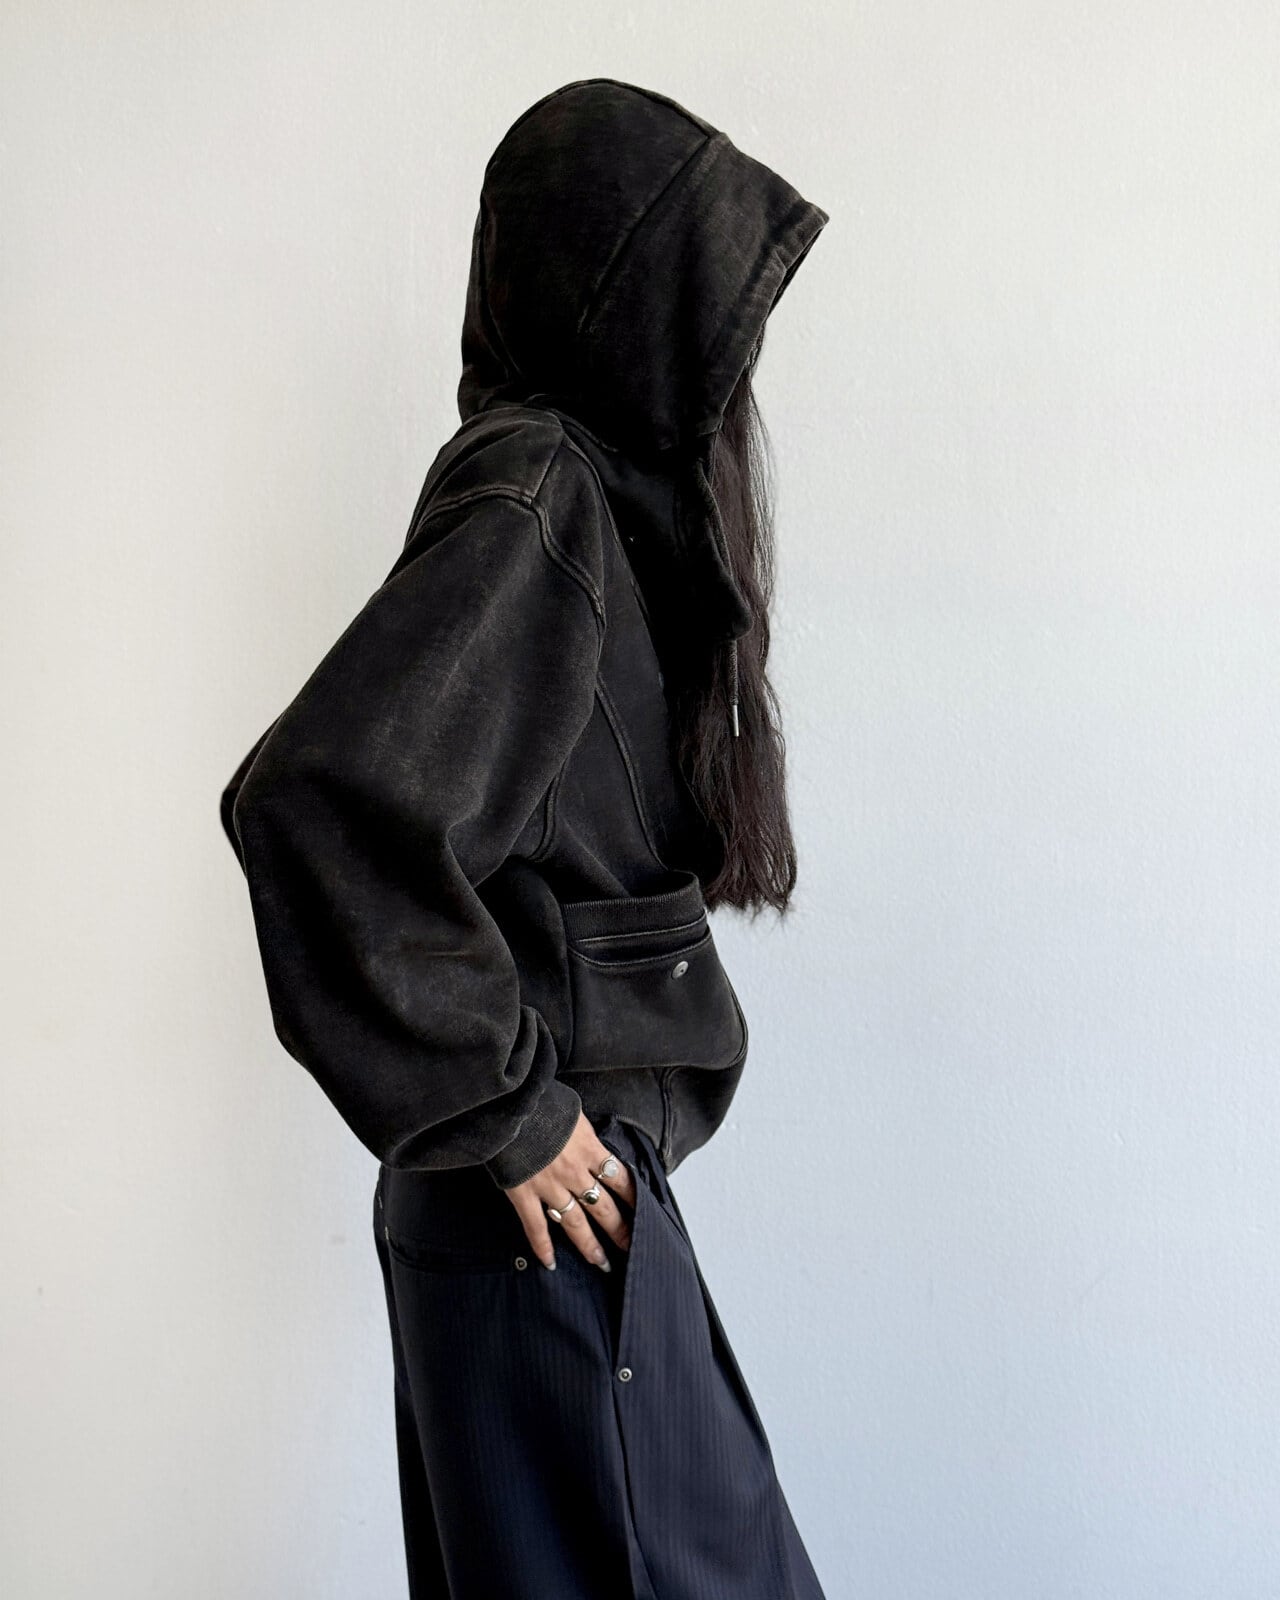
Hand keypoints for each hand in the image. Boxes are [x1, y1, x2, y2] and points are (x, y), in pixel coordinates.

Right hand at [503, 1111, 635, 1270]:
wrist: (510, 1106)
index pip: (620, 1179)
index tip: (646, 1211)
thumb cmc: (541, 1102)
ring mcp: (549, 1187)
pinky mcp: (523, 1195)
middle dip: (619, 1229)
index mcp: (589, 1149)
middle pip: (604, 1208)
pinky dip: (542, 1247)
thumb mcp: (574, 1111)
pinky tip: (550, 1263)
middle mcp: (574, 1173)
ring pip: (575, 1224)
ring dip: (590, 1246)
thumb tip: (590, 1142)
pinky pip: (536, 1227)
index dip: (633, 1197)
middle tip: (631, 1246)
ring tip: (602, 1263)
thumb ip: (584, 1133)